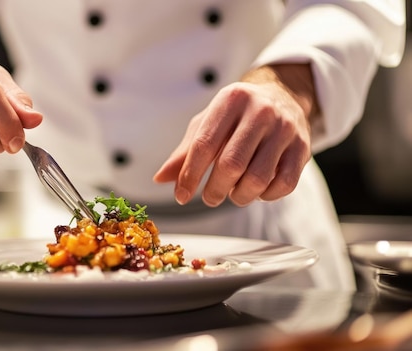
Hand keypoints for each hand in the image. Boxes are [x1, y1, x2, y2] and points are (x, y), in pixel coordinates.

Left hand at [153, 64, 318, 206]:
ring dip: (239, 196)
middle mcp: (260, 111)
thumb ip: (184, 152)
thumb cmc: (236, 116)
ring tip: (233, 193)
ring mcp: (285, 128)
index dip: (189, 176)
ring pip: (257, 179)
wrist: (282, 96)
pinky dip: (265, 196)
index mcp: (231, 100)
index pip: (204, 145)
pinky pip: (283, 185)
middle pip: (231, 165)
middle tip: (210, 197)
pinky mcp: (303, 147)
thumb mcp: (207, 124)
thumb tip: (161, 179)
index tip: (181, 196)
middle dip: (215, 190)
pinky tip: (257, 190)